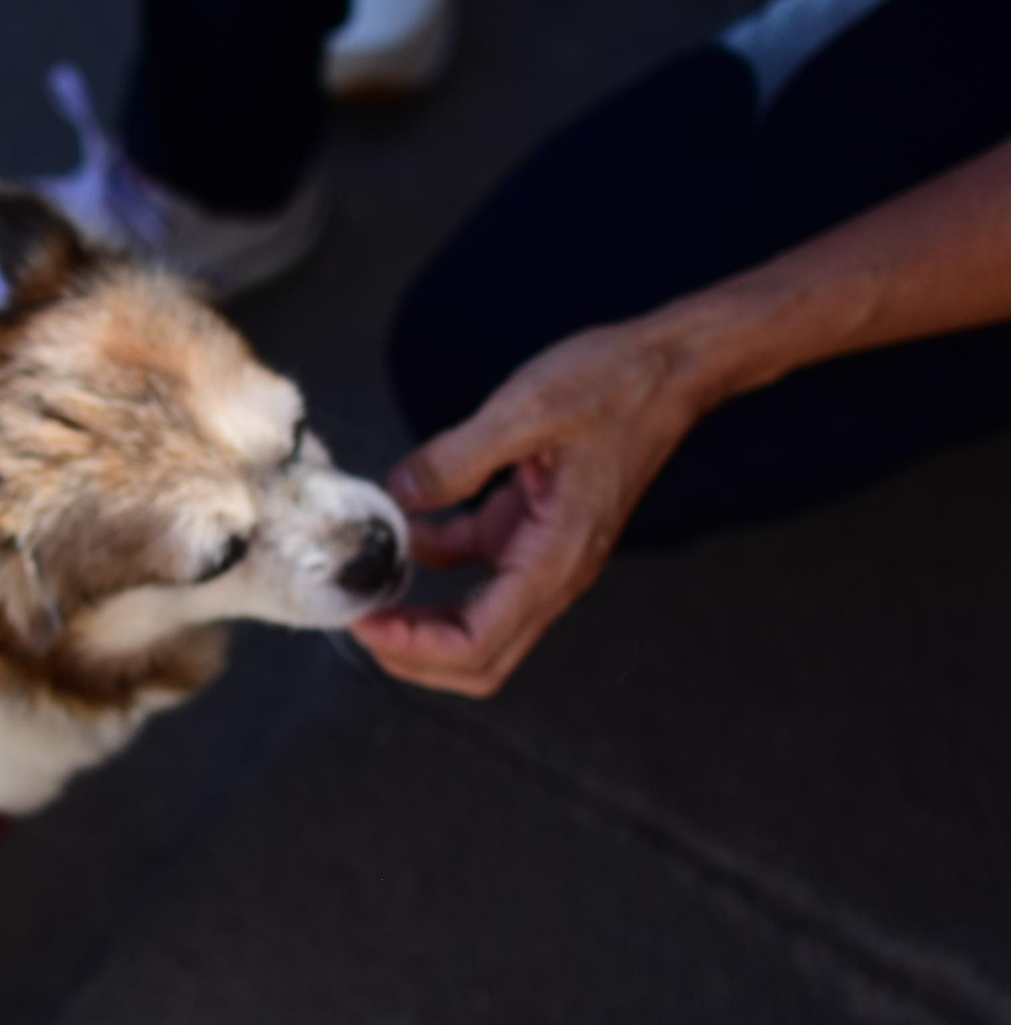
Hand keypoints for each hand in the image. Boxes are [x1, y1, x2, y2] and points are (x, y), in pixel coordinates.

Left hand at [351, 319, 715, 695]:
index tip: (363, 621)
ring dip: (421, 618)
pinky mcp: (533, 530)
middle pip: (478, 656)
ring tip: (366, 583)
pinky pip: (477, 569)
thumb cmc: (615, 386)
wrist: (670, 368)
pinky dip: (435, 562)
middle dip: (411, 653)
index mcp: (555, 558)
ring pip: (476, 622)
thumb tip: (398, 497)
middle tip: (355, 618)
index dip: (413, 648)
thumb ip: (454, 459)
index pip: (478, 643)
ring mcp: (543, 555)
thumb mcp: (525, 410)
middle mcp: (553, 572)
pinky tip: (404, 529)